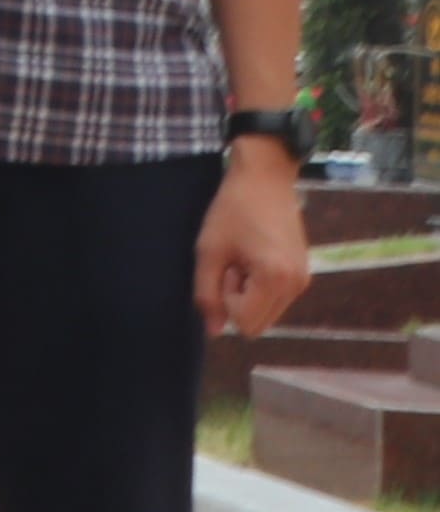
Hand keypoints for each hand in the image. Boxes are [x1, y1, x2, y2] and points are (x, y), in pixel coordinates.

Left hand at [198, 141, 311, 338]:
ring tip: (244, 258)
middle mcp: (297, 285)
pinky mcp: (303, 274)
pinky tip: (254, 256)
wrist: (265, 179)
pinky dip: (259, 287)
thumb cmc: (232, 210)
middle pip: (257, 324)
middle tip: (234, 263)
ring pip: (266, 314)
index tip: (227, 267)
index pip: (245, 324)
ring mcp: (304, 280)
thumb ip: (207, 294)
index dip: (226, 300)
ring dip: (248, 294)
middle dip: (238, 301)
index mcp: (276, 279)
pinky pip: (274, 299)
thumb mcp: (209, 251)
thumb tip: (213, 332)